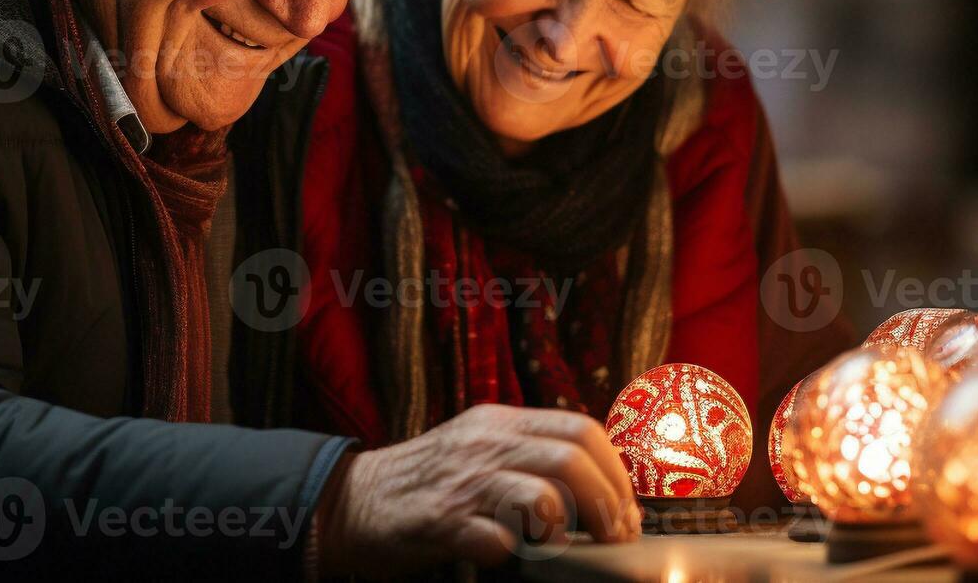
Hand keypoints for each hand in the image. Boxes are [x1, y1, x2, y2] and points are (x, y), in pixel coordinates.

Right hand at [317, 403, 641, 576]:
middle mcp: (485, 443)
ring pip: (543, 492)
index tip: (626, 505)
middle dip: (608, 500)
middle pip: (572, 456)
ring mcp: (464, 482)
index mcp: (499, 422)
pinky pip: (497, 538)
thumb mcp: (477, 447)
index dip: (615, 468)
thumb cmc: (424, 481)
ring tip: (572, 546)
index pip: (580, 426)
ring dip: (570, 526)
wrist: (351, 499)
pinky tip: (511, 555)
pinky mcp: (442, 522)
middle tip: (616, 534)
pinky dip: (516, 551)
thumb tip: (595, 481)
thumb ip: (526, 453)